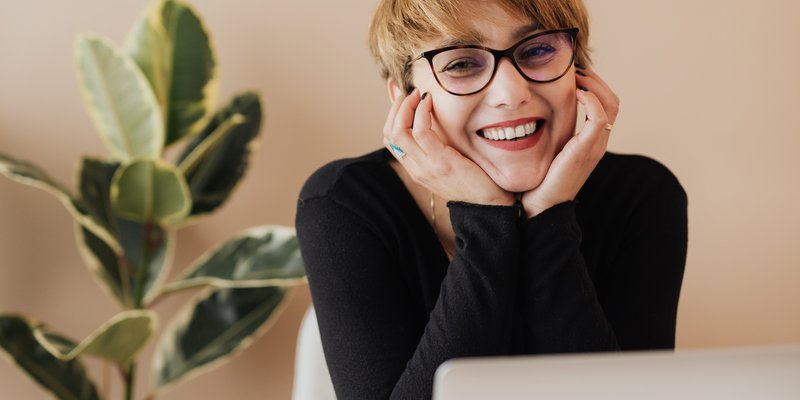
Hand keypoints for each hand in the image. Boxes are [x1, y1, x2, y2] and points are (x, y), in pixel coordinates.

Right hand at [383, 89, 514, 205]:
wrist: (490, 204)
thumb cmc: (475, 180)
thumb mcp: (449, 162)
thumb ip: (438, 146)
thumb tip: (434, 122)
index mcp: (416, 169)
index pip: (390, 140)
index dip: (391, 115)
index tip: (402, 98)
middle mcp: (416, 169)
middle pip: (389, 134)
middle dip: (395, 108)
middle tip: (408, 93)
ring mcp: (426, 166)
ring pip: (399, 131)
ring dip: (406, 106)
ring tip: (418, 94)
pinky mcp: (441, 161)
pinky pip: (421, 132)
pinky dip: (422, 112)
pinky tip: (429, 102)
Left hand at [520, 67, 619, 217]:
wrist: (540, 206)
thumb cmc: (538, 180)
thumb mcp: (545, 150)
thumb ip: (548, 133)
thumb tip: (530, 112)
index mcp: (590, 141)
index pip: (606, 104)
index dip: (593, 85)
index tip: (572, 73)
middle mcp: (598, 142)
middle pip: (613, 100)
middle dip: (596, 79)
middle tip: (574, 68)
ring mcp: (595, 146)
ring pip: (611, 104)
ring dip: (594, 84)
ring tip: (575, 75)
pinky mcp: (587, 150)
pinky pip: (600, 117)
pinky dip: (591, 99)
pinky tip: (574, 92)